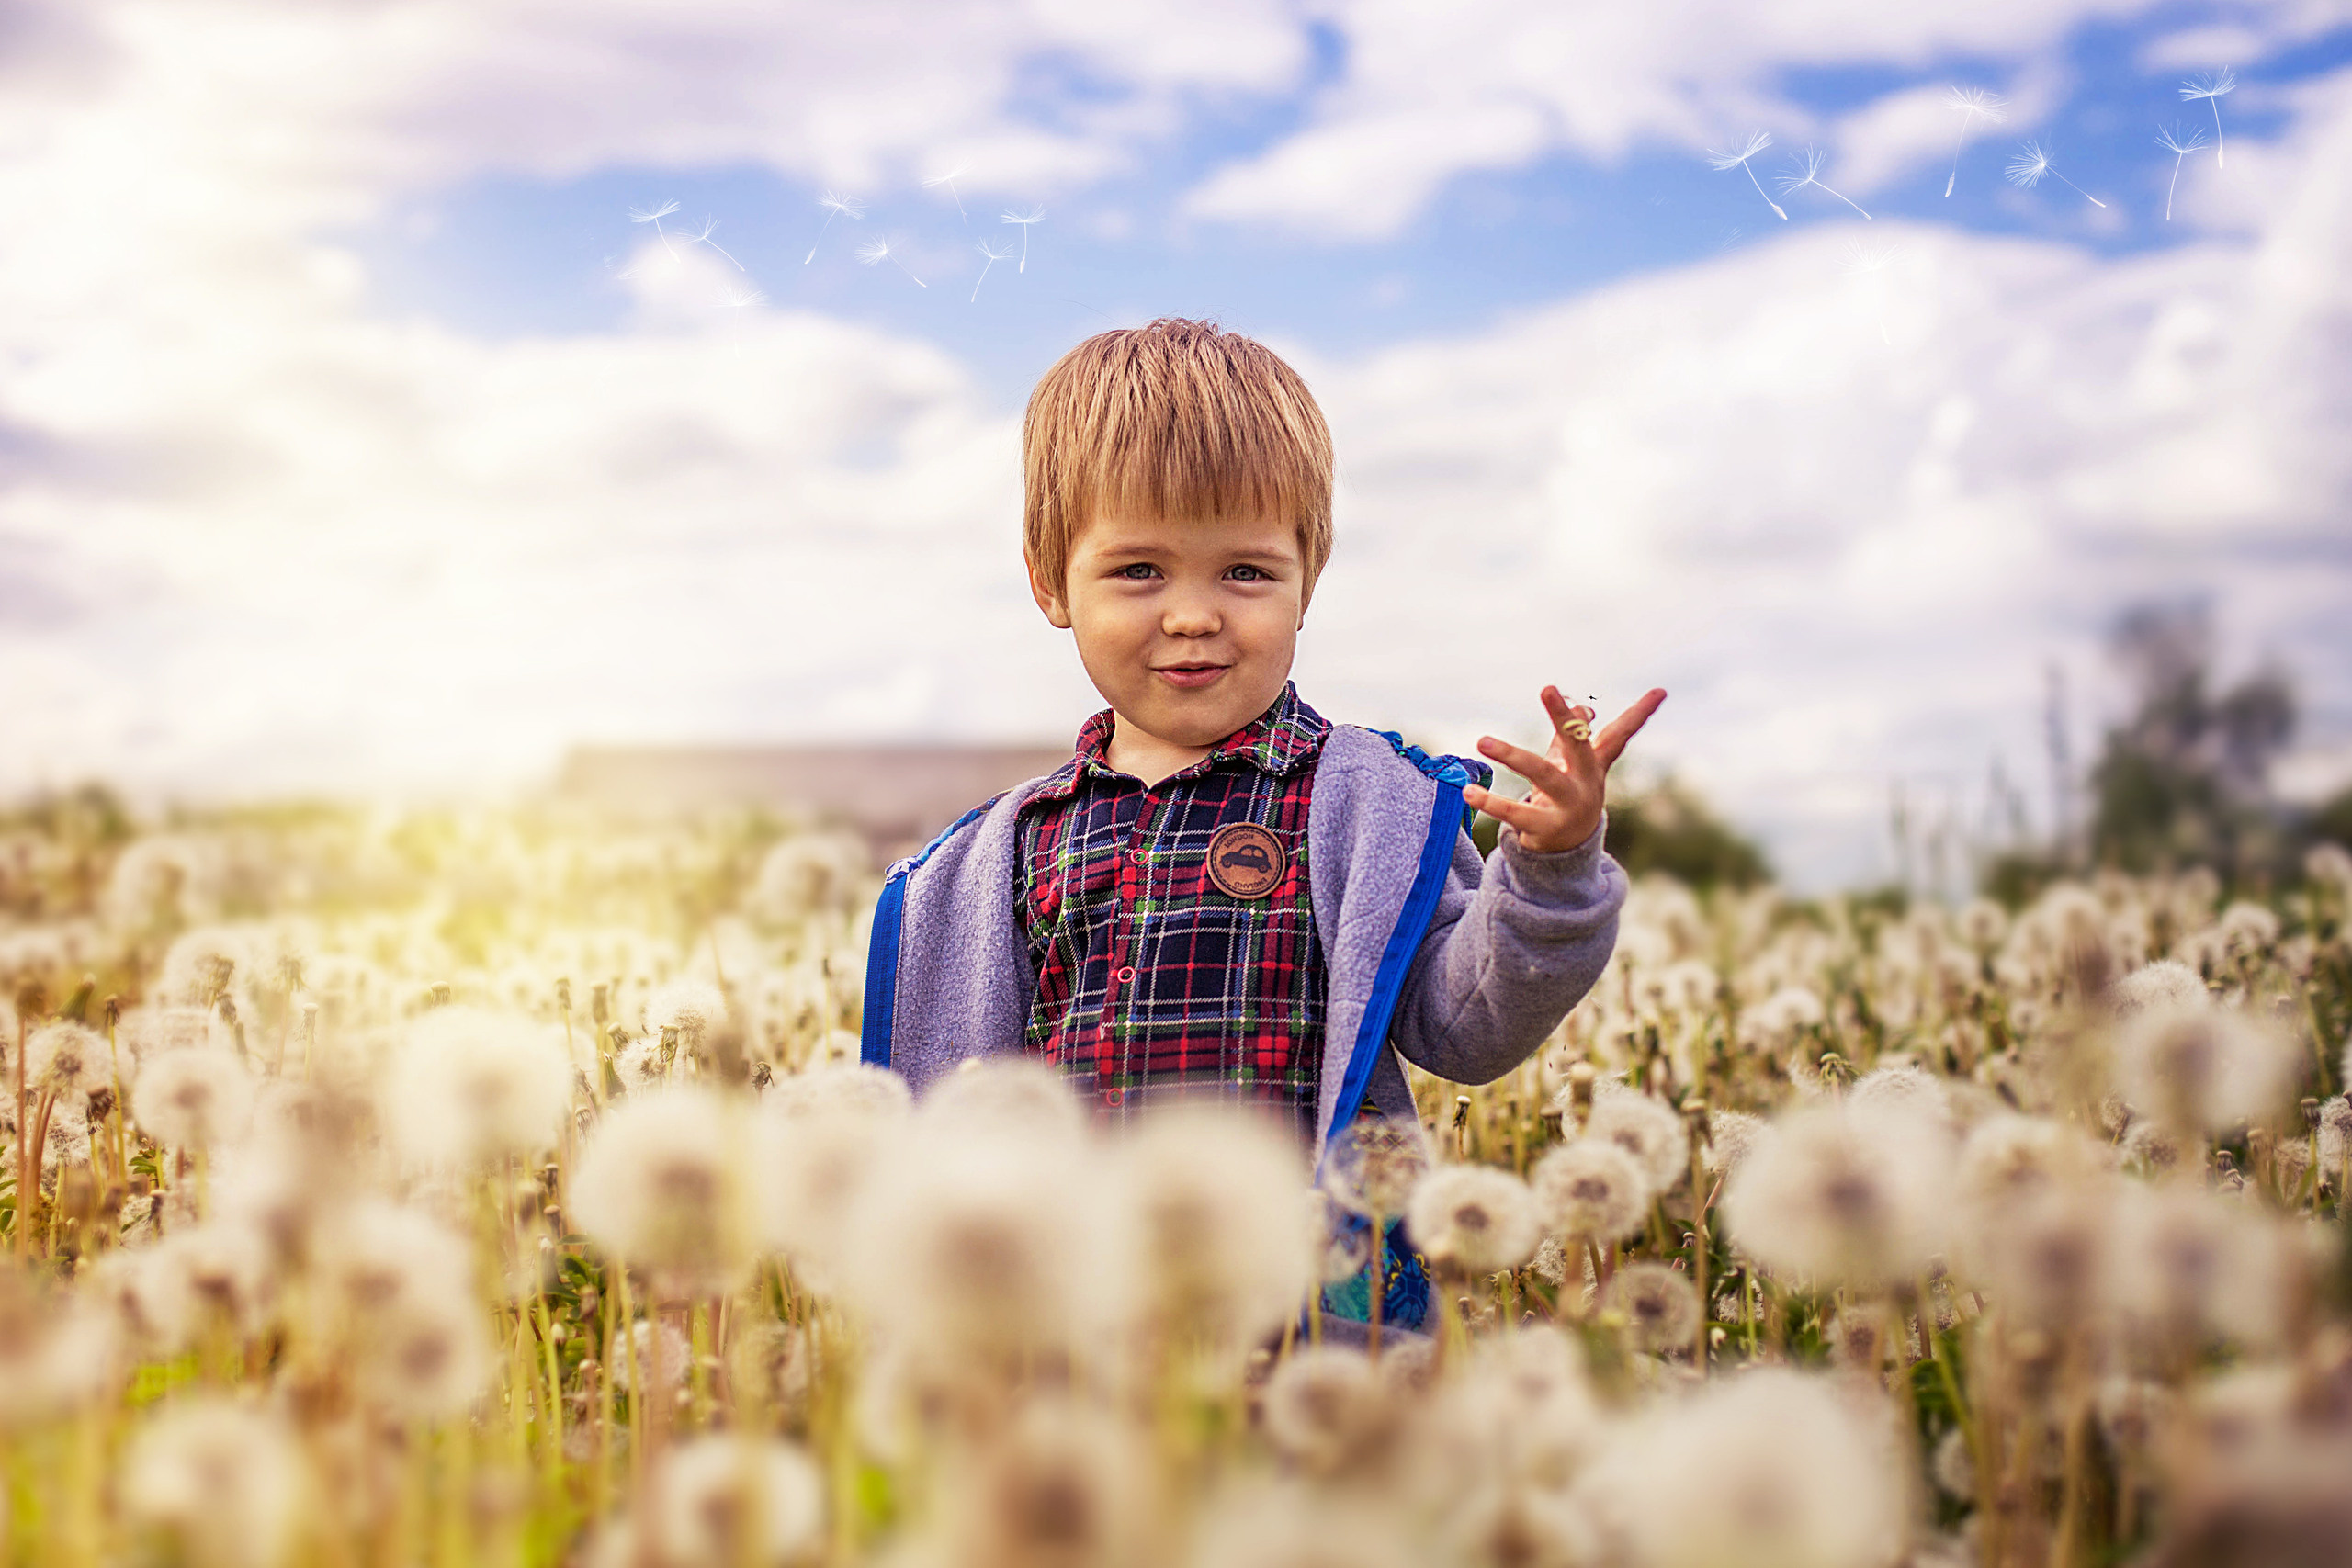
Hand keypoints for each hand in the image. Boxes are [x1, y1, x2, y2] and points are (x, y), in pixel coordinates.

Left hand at [1462, 686, 1666, 854]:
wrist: (1566, 853)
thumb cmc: (1568, 797)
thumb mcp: (1574, 769)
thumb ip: (1574, 737)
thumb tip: (1583, 707)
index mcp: (1594, 765)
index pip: (1620, 734)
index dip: (1642, 713)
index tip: (1662, 690)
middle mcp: (1586, 784)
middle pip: (1578, 746)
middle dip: (1564, 718)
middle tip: (1548, 687)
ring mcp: (1567, 807)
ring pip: (1542, 775)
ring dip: (1513, 755)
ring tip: (1483, 741)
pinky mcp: (1545, 829)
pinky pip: (1515, 814)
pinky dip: (1490, 801)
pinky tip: (1468, 790)